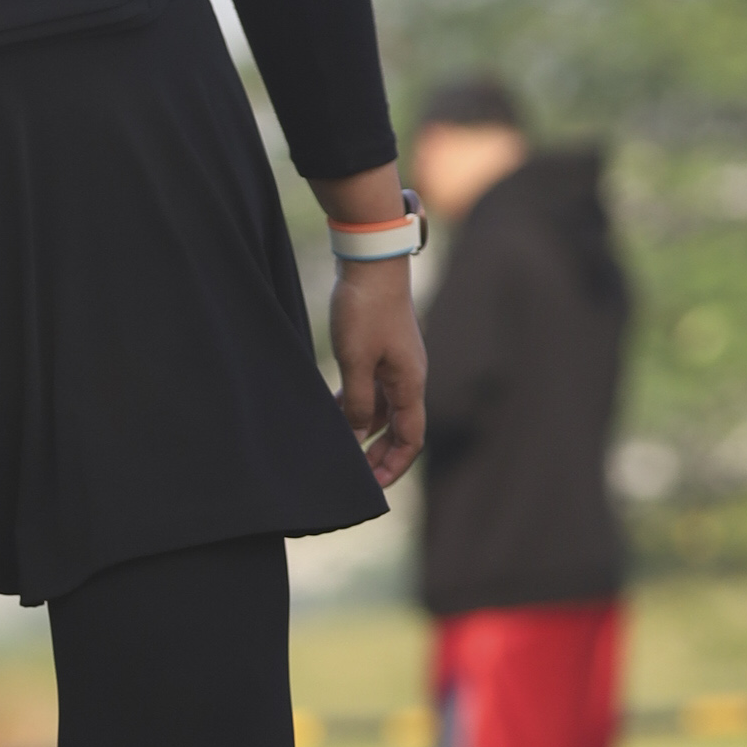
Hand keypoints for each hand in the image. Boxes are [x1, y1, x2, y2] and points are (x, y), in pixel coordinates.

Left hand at [328, 259, 424, 486]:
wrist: (371, 262)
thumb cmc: (365, 310)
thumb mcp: (356, 361)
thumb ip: (359, 403)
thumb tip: (358, 437)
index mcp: (410, 384)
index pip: (411, 439)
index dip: (394, 465)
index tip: (372, 485)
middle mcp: (408, 378)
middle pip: (399, 428)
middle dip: (379, 454)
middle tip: (354, 475)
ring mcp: (395, 363)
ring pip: (384, 409)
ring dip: (366, 431)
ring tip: (341, 448)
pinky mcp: (380, 350)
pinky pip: (372, 388)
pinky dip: (357, 404)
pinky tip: (335, 410)